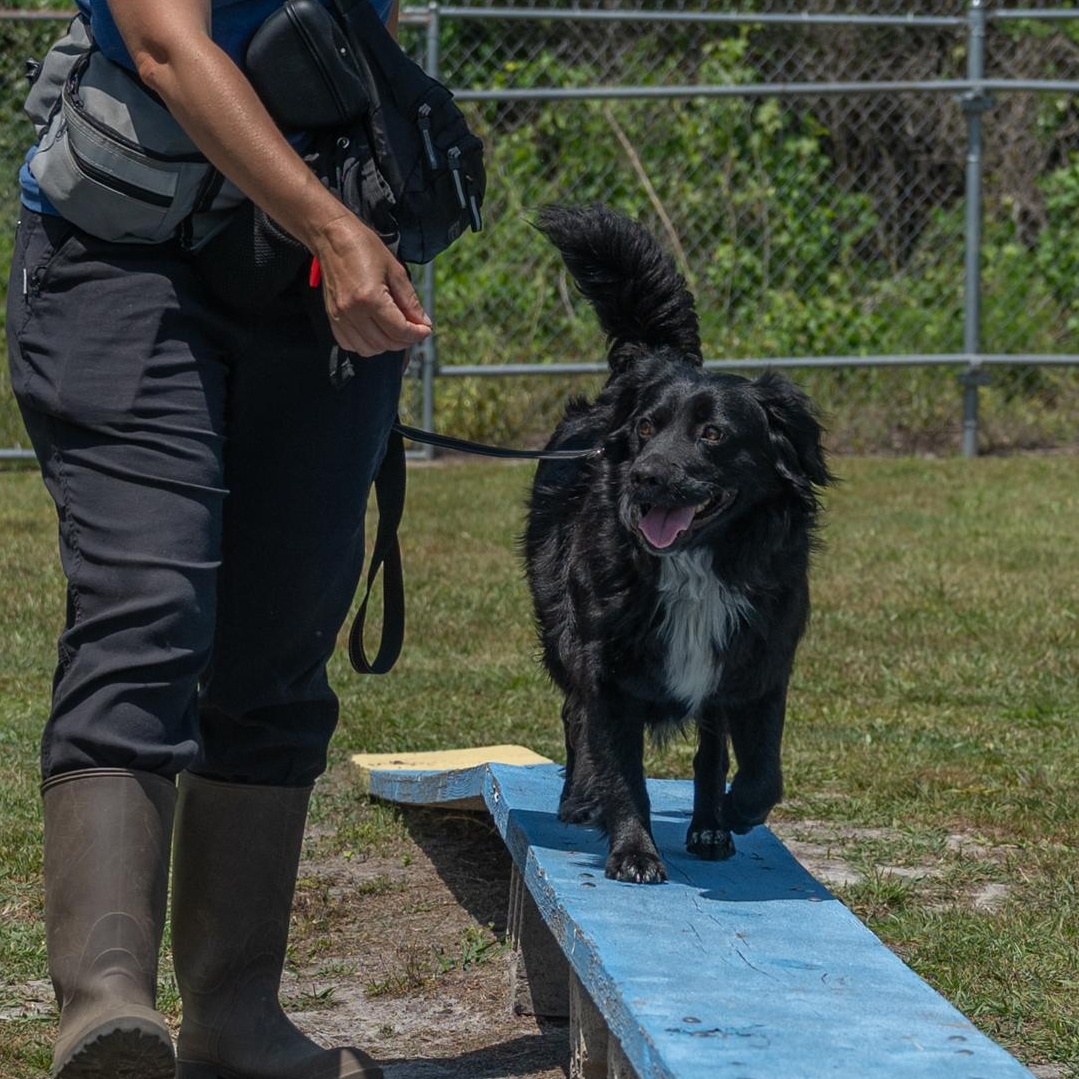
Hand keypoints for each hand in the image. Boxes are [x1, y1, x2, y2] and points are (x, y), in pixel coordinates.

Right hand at [314, 213, 431, 356]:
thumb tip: (423, 323)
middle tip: (413, 329)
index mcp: (370, 298)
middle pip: (385, 343)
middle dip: (404, 340)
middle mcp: (353, 312)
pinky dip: (366, 343)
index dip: (417, 334)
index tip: (426, 330)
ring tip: (394, 330)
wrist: (332, 238)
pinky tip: (375, 330)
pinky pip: (351, 344)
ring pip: (369, 349)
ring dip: (386, 344)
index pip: (400, 331)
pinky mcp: (332, 318)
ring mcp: (340, 317)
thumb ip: (410, 301)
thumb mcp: (396, 271)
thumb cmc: (365, 249)